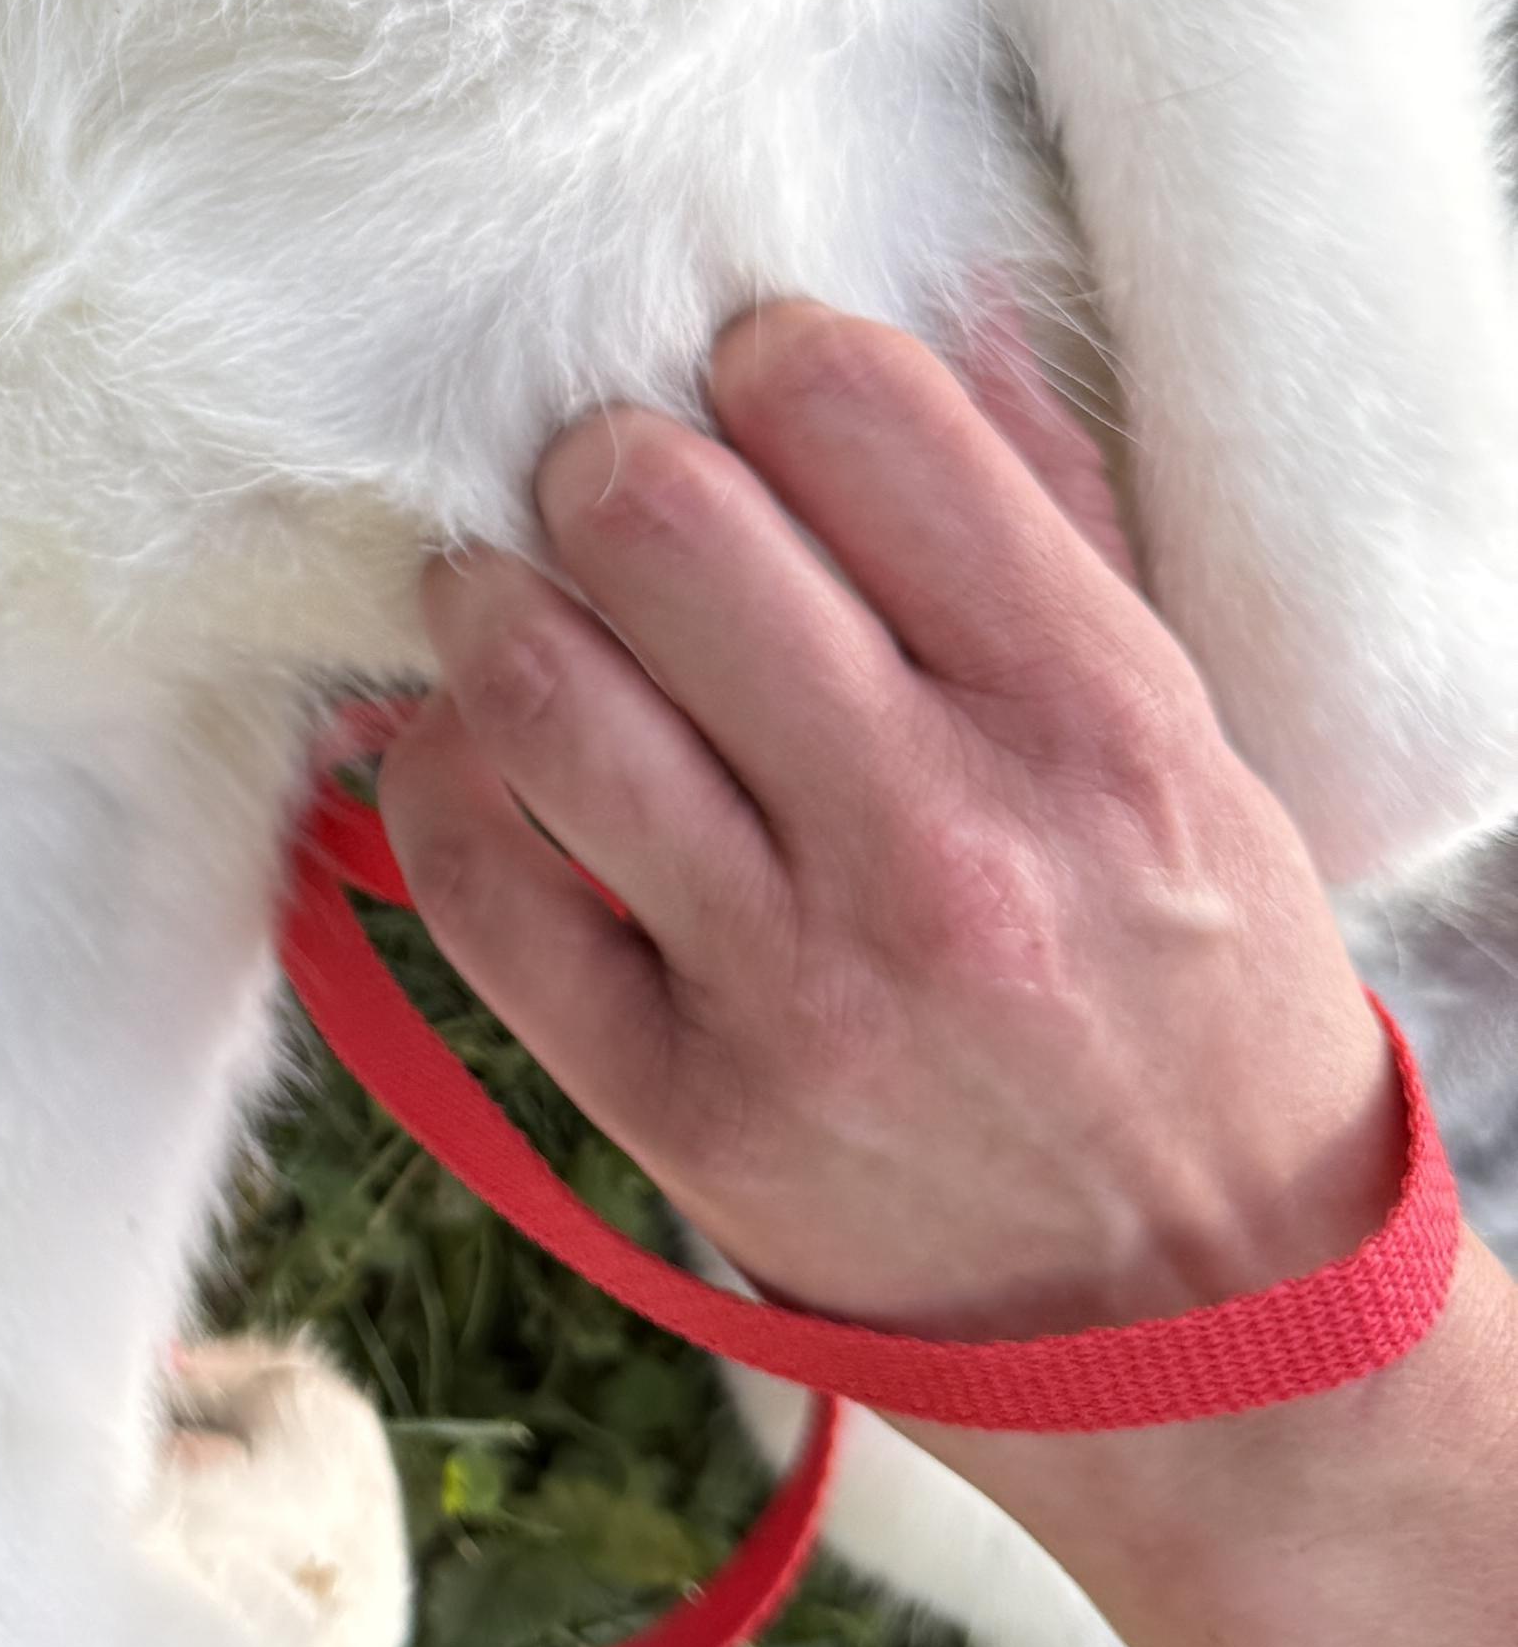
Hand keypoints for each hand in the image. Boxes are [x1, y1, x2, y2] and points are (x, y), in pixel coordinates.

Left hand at [372, 298, 1402, 1353]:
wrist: (1207, 1333)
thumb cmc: (1191, 997)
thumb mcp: (1184, 744)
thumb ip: (1040, 528)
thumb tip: (911, 313)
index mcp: (1092, 720)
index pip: (854, 416)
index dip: (762, 358)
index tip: (743, 387)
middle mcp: (941, 841)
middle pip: (660, 519)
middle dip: (603, 464)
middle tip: (607, 488)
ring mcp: (796, 982)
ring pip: (535, 680)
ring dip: (491, 600)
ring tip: (513, 597)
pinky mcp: (675, 1100)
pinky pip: (469, 876)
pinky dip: (439, 774)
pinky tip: (479, 746)